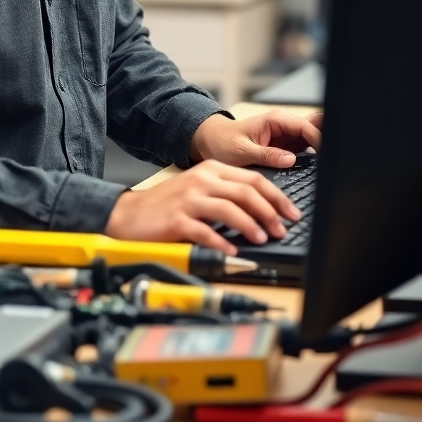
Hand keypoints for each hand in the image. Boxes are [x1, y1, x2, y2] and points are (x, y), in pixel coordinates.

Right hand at [104, 160, 302, 254]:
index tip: (291, 213)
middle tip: (281, 229)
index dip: (276, 197)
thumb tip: (262, 208)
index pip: (253, 179)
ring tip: (262, 239)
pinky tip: (232, 251)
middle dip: (269, 212)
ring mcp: (189, 199)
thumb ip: (226, 192)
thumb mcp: (199, 187)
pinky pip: (205, 231)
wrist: (129, 214)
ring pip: (229, 209)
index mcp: (211, 170)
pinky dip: (222, 242)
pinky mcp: (177, 220)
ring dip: (250, 225)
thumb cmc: (167, 204)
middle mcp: (202, 180)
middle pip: (245, 192)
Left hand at [188, 109, 322, 168]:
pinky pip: (305, 148)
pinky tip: (320, 166)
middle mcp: (284, 125)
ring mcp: (287, 135)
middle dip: (326, 138)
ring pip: (313, 138)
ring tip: (331, 164)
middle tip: (336, 156)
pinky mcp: (286, 146)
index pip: (305, 126)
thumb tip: (291, 159)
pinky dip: (313, 156)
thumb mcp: (242, 151)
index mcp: (275, 120)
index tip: (326, 156)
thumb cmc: (224, 142)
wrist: (212, 142)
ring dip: (321, 149)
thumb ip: (267, 155)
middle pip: (314, 128)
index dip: (318, 139)